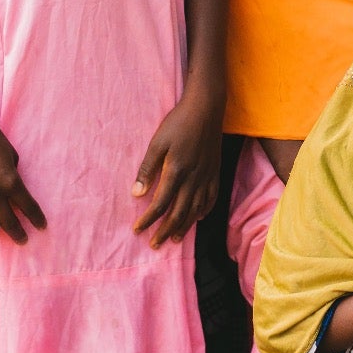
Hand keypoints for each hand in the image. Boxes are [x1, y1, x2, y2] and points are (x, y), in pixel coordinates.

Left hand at [131, 96, 221, 247]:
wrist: (206, 108)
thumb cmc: (178, 122)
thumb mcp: (157, 142)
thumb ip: (148, 169)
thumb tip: (137, 193)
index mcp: (176, 171)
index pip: (160, 204)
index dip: (148, 220)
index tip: (138, 230)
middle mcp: (193, 178)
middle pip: (179, 213)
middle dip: (166, 230)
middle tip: (155, 244)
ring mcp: (207, 176)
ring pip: (196, 209)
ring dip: (184, 226)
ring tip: (175, 238)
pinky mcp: (215, 171)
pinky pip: (211, 198)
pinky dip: (204, 211)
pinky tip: (198, 217)